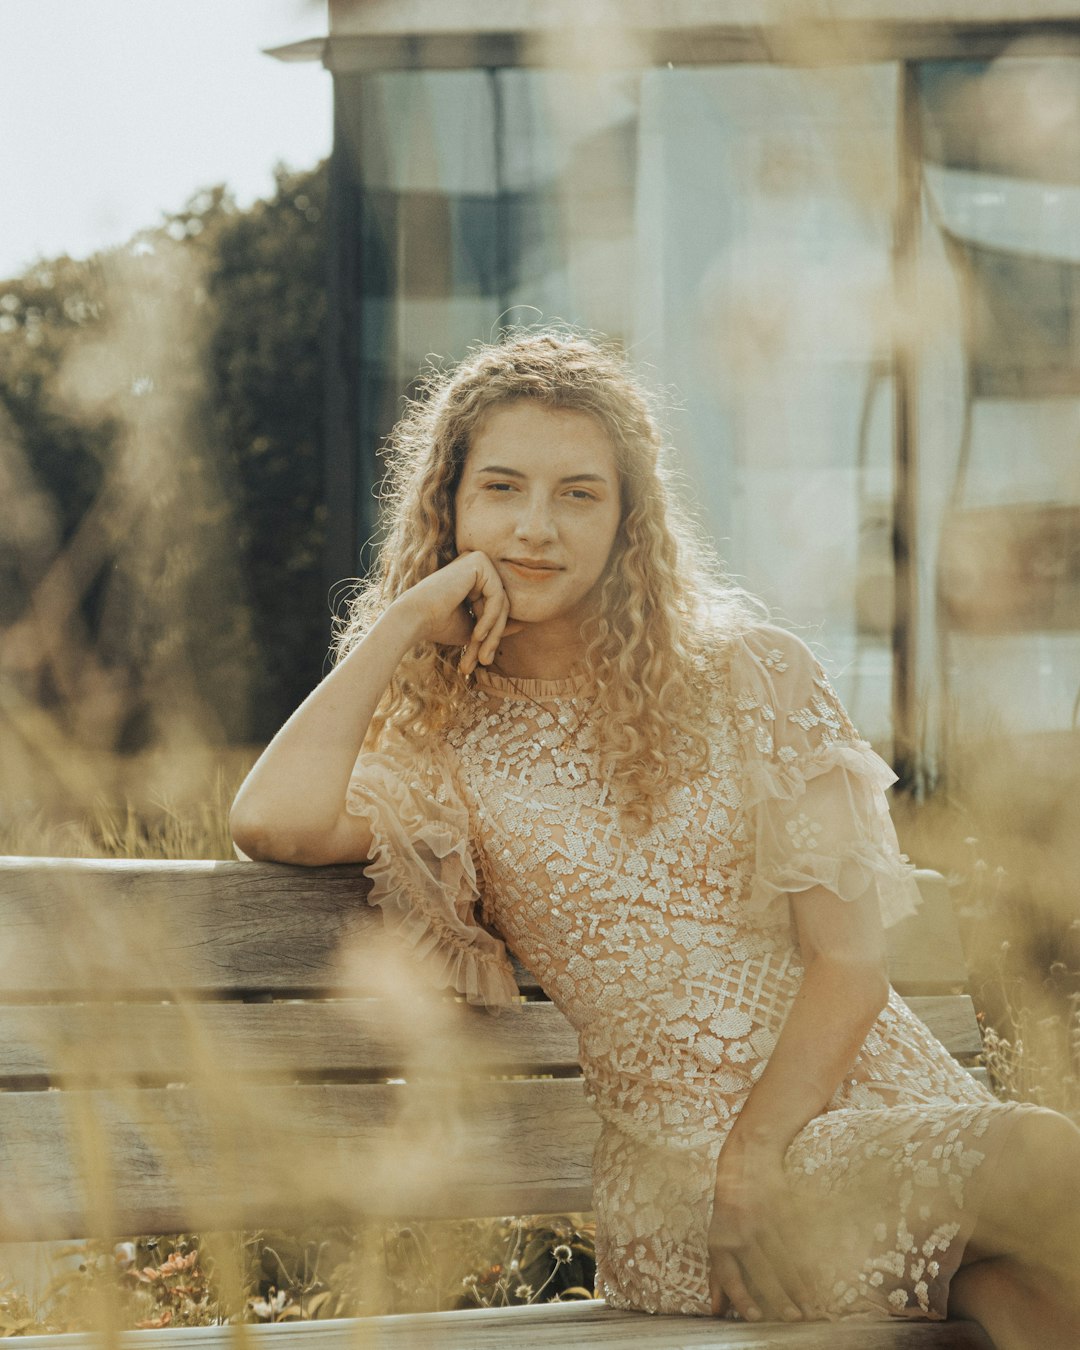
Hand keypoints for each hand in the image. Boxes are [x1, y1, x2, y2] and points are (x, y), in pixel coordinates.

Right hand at [390, 552, 522, 675]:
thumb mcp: (474, 628)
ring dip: (494, 632)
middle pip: (501, 603)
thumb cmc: (438, 625)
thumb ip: (495, 624)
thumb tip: (523, 625)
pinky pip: (497, 596)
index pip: (496, 605)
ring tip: (481, 654)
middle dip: (494, 635)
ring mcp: (478, 559)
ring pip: (502, 602)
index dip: (494, 632)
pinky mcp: (479, 562)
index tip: (486, 657)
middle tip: (484, 660)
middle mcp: (477, 563)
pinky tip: (477, 635)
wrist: (413, 619)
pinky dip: (490, 620)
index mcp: (473, 575)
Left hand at [707, 1141, 813, 1322]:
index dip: (741, 1297)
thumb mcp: (717, 1239)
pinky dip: (805, 1267)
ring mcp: (762, 1221)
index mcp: (719, 1241)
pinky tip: (813, 1285)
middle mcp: (739, 1231)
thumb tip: (717, 1311)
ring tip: (808, 1311)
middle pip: (760, 1270)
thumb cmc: (729, 1211)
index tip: (756, 1316)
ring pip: (782, 1260)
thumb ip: (717, 1276)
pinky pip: (794, 1245)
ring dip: (797, 1287)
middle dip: (778, 1297)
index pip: (729, 1275)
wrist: (746, 1161)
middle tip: (793, 1320)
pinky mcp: (781, 1211)